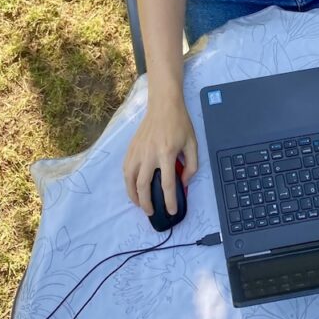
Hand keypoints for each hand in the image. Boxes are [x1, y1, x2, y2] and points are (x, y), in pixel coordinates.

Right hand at [123, 97, 198, 216]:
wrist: (164, 105)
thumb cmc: (180, 124)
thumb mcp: (193, 143)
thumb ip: (191, 165)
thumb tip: (183, 183)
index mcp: (167, 154)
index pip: (166, 184)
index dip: (169, 201)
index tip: (171, 211)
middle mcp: (149, 154)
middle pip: (143, 186)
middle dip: (146, 203)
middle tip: (152, 212)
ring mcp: (138, 151)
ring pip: (130, 179)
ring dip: (133, 195)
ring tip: (139, 204)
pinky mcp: (131, 148)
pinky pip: (125, 169)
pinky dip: (127, 182)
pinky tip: (133, 187)